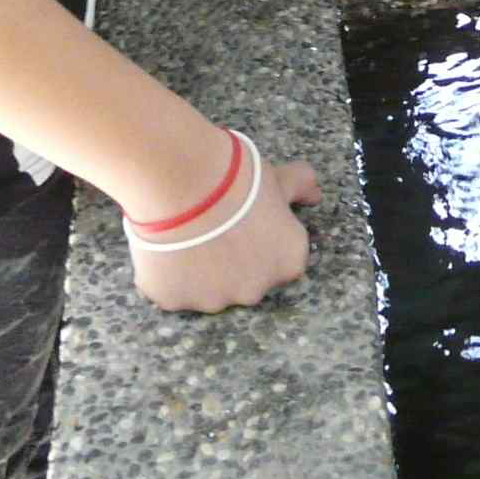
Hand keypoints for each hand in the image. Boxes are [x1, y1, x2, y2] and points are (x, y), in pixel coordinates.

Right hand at [125, 127, 322, 314]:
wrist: (186, 184)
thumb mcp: (278, 177)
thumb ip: (301, 187)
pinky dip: (167, 275)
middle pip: (246, 282)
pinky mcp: (173, 301)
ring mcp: (213, 300)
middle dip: (233, 262)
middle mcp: (255, 291)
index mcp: (288, 262)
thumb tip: (315, 195)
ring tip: (185, 235)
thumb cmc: (237, 179)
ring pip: (207, 291)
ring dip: (199, 272)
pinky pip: (170, 292)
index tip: (246, 225)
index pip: (281, 260)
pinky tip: (164, 248)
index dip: (262, 242)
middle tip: (214, 229)